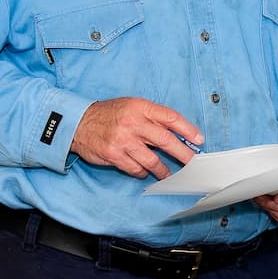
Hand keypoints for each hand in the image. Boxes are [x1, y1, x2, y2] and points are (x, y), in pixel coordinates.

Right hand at [71, 97, 202, 179]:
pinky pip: (135, 169)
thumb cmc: (110, 114)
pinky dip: (142, 172)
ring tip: (167, 173)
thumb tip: (177, 132)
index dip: (187, 129)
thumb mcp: (132, 106)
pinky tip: (144, 172)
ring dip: (162, 169)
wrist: (79, 123)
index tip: (199, 140)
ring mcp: (123, 140)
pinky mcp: (114, 155)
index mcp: (141, 107)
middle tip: (191, 162)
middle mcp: (133, 123)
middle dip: (182, 153)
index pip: (170, 117)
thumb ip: (152, 117)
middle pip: (165, 140)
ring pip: (151, 159)